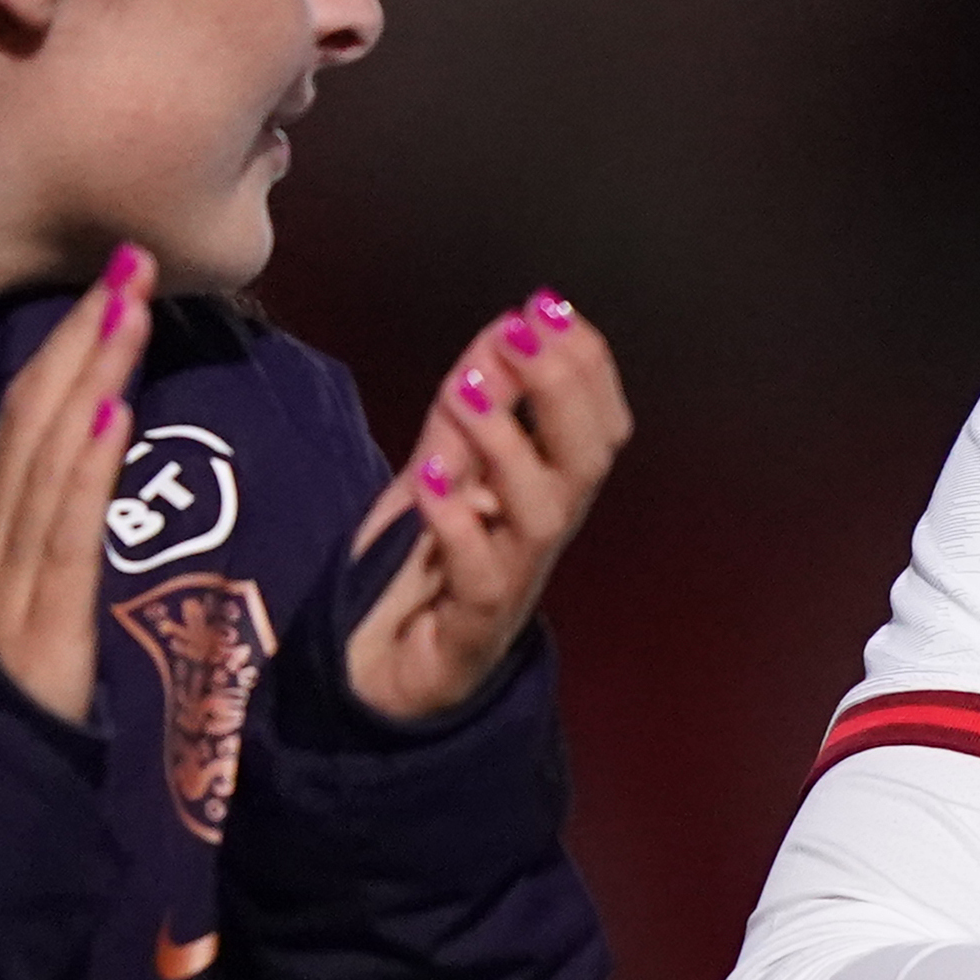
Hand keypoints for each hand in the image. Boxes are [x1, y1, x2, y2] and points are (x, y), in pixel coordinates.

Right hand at [0, 244, 156, 724]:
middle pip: (32, 427)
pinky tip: (109, 415)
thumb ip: (43, 564)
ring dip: (91, 377)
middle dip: (83, 340)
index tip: (112, 291)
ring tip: (129, 307)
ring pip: (45, 465)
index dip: (67, 356)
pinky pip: (60, 543)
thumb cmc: (6, 732)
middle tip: (130, 262)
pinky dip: (82, 473)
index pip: (26, 434)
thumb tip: (84, 482)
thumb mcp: (27, 633)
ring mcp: (5, 595)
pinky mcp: (34, 640)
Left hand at [346, 289, 628, 721]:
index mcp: (547, 493)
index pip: (598, 426)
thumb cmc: (424, 569)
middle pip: (585, 462)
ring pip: (542, 515)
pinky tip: (432, 479)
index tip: (551, 306)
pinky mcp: (470, 631)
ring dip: (510, 444)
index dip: (587, 366)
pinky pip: (480, 578)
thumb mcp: (445, 467)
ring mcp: (512, 582)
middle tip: (525, 331)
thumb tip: (508, 326)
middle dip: (563, 389)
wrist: (381, 672)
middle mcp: (541, 535)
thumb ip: (476, 403)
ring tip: (471, 389)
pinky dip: (459, 524)